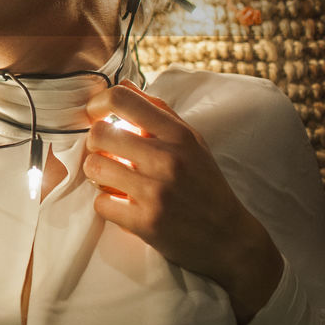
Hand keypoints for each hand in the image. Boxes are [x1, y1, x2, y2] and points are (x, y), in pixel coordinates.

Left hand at [82, 81, 282, 324]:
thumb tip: (121, 85)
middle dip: (96, 143)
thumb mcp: (191, 142)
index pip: (121, 99)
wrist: (231, 240)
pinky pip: (101, 203)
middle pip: (98, 133)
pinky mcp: (146, 223)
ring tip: (112, 178)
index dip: (98, 103)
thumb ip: (157, 111)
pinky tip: (123, 204)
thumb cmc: (204, 184)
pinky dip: (107, 204)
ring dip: (97, 173)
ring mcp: (157, 192)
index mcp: (179, 135)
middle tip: (107, 153)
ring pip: (93, 167)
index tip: (97, 115)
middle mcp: (168, 160)